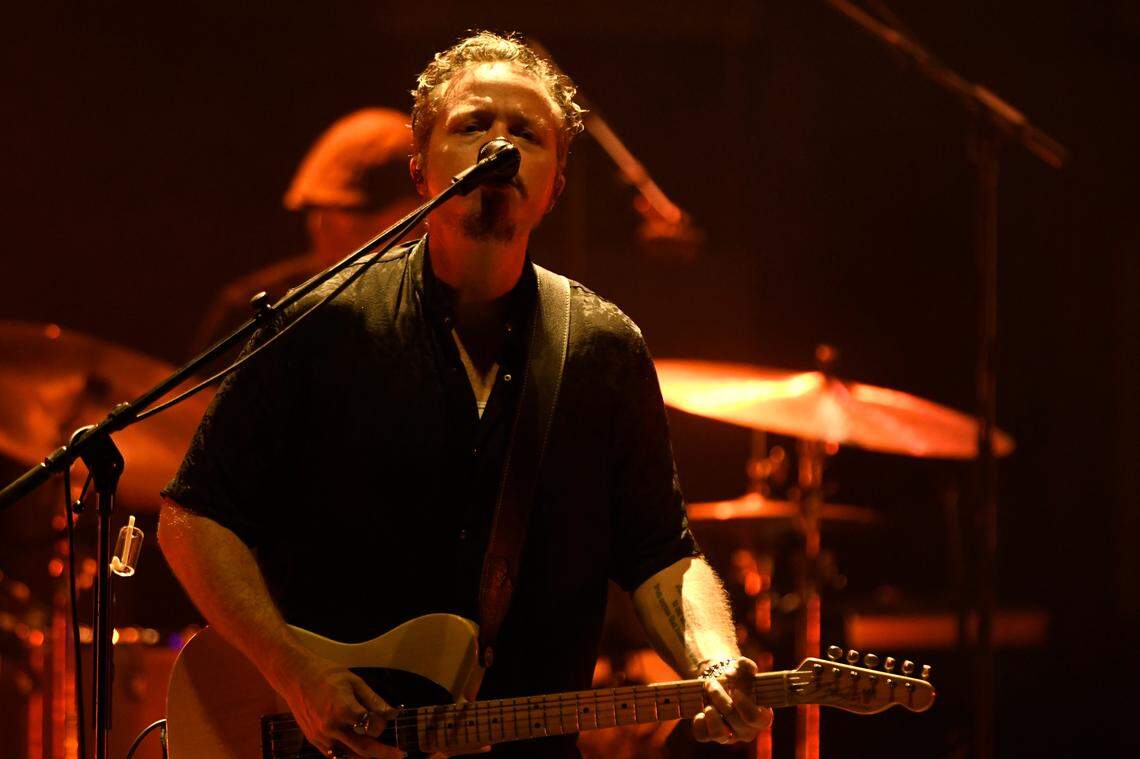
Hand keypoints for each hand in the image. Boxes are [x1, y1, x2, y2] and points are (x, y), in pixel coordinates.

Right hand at [273, 649, 403, 757]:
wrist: (296, 676)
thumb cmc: (326, 675)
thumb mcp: (354, 682)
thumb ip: (373, 700)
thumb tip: (390, 714)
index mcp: (343, 709)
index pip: (372, 726)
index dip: (382, 724)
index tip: (386, 719)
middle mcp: (331, 726)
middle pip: (363, 747)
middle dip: (383, 752)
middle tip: (399, 755)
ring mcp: (321, 736)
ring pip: (348, 754)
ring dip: (365, 755)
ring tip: (380, 752)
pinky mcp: (313, 740)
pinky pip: (334, 754)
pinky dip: (348, 753)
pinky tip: (358, 750)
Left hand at [691, 657, 773, 744]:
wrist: (722, 684)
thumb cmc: (738, 678)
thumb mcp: (743, 669)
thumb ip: (745, 665)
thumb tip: (739, 670)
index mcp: (762, 717)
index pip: (755, 718)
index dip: (744, 705)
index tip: (735, 691)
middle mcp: (747, 731)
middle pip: (734, 720)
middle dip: (720, 698)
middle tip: (710, 683)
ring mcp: (730, 737)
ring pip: (718, 733)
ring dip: (710, 712)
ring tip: (706, 697)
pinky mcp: (711, 737)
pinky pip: (702, 736)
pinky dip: (698, 723)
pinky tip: (699, 712)